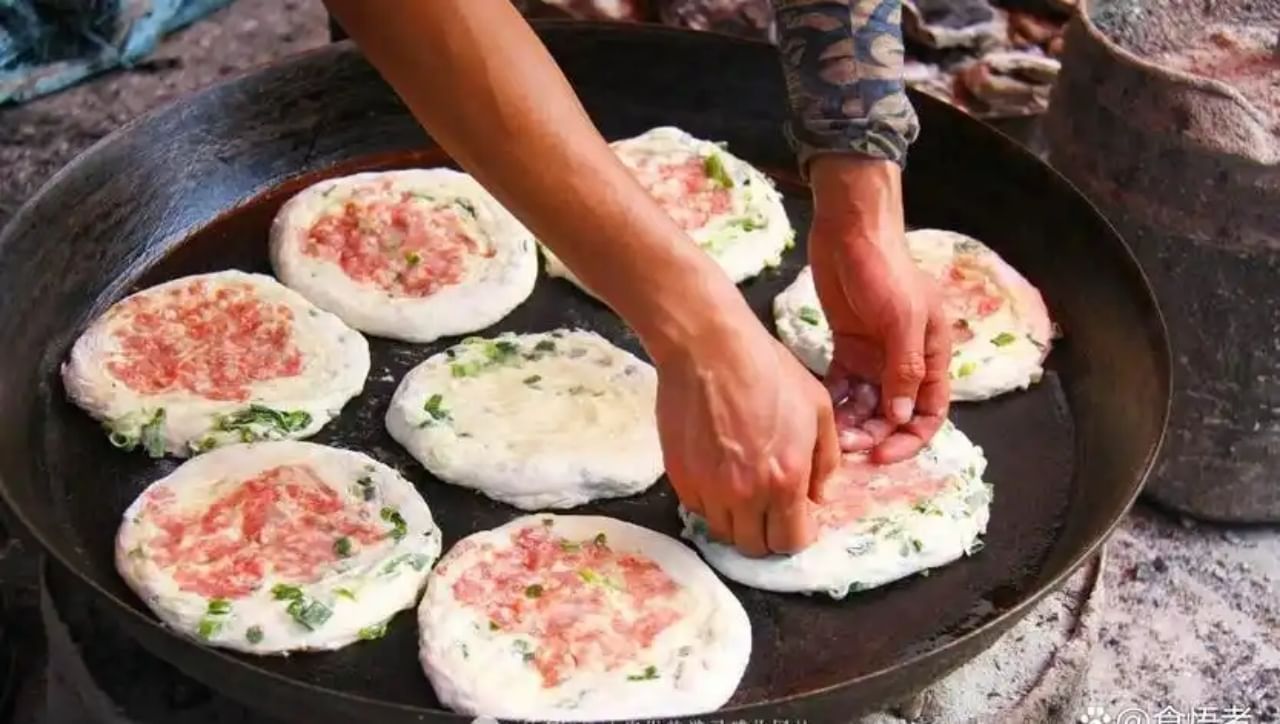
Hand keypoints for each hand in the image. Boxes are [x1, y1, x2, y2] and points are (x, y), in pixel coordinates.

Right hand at [654, 309, 839, 556]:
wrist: (708, 347)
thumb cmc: (769, 370)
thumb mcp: (818, 408)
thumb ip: (826, 460)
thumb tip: (819, 495)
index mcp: (786, 480)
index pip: (791, 542)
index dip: (797, 534)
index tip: (797, 518)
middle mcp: (746, 494)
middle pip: (754, 547)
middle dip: (767, 534)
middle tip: (770, 509)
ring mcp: (707, 488)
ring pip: (722, 532)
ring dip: (736, 520)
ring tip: (742, 490)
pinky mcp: (679, 476)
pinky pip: (697, 508)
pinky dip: (710, 501)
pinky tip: (718, 473)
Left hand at [807, 155, 950, 462]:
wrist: (850, 229)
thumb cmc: (885, 269)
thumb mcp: (903, 318)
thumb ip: (905, 367)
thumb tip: (900, 416)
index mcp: (932, 354)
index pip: (929, 411)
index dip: (910, 439)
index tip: (883, 456)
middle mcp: (905, 359)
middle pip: (895, 413)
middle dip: (875, 434)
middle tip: (847, 446)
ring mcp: (875, 353)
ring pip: (868, 403)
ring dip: (854, 422)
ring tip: (832, 434)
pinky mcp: (847, 345)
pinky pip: (844, 385)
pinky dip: (836, 402)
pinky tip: (822, 413)